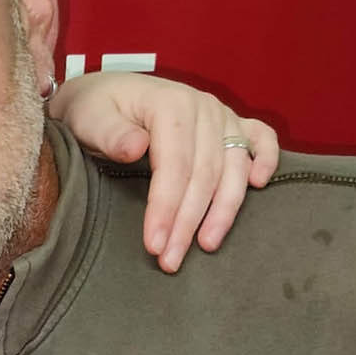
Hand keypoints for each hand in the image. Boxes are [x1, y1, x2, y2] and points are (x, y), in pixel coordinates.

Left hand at [48, 72, 278, 272]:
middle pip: (205, 174)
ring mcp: (221, 114)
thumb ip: (110, 134)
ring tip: (206, 245)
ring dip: (223, 211)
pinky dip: (267, 160)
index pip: (175, 165)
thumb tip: (136, 148)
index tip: (154, 243)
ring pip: (234, 168)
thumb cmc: (93, 110)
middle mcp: (203, 107)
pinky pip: (261, 139)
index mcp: (170, 104)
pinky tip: (259, 187)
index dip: (166, 207)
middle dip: (189, 221)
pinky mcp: (231, 122)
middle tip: (170, 259)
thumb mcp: (89, 118)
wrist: (101, 94)